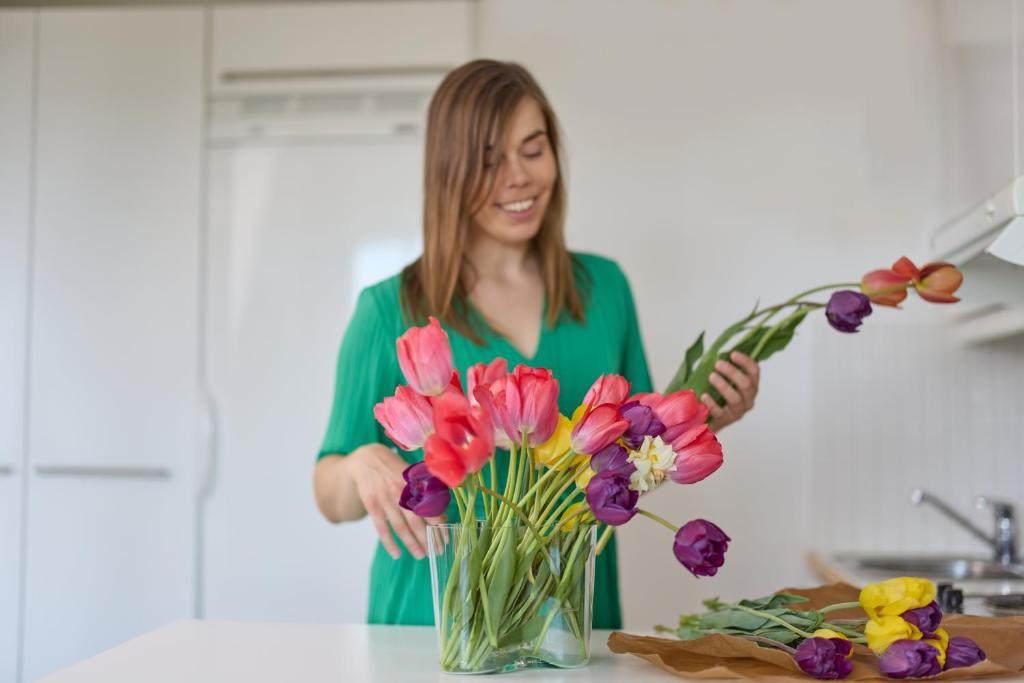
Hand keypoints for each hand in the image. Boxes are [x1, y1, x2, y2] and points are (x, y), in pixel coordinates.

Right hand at [347, 444, 445, 559]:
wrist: (366, 459)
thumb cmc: (394, 468)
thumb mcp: (411, 474)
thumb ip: (426, 492)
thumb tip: (442, 515)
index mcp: (414, 484)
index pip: (430, 508)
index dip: (439, 525)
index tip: (446, 539)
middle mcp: (400, 492)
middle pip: (416, 521)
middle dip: (427, 539)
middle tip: (437, 553)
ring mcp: (385, 499)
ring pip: (400, 526)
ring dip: (411, 543)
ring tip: (421, 556)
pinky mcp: (372, 505)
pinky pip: (381, 527)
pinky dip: (389, 542)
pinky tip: (397, 554)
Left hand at [701, 351, 760, 431]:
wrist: (706, 419)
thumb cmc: (714, 394)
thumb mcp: (722, 379)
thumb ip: (724, 368)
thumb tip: (717, 353)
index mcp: (750, 387)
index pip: (755, 372)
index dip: (746, 362)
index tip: (732, 354)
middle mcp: (748, 400)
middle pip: (746, 385)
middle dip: (733, 373)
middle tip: (718, 364)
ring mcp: (737, 412)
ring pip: (736, 399)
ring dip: (723, 386)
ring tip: (711, 376)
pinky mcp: (725, 421)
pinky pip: (720, 412)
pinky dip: (712, 403)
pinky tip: (704, 395)